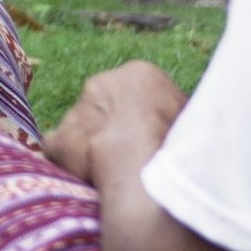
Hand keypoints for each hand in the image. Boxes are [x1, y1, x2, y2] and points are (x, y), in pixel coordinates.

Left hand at [44, 60, 186, 186]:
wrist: (139, 161)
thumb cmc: (174, 140)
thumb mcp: (191, 117)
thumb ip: (178, 113)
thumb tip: (181, 119)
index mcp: (137, 74)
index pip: (140, 92)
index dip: (147, 117)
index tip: (154, 136)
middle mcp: (100, 84)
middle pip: (108, 105)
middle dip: (117, 126)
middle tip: (133, 153)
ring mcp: (76, 110)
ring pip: (84, 127)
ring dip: (95, 144)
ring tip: (113, 169)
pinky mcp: (59, 139)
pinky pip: (59, 148)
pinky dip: (69, 160)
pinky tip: (84, 176)